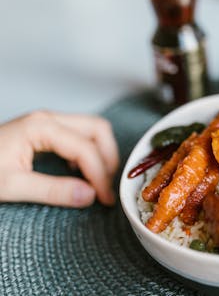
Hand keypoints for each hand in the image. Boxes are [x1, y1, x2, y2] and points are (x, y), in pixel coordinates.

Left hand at [0, 111, 118, 207]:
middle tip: (106, 185)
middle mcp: (49, 118)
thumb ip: (53, 191)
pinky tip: (81, 171)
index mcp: (41, 127)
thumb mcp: (11, 186)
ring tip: (99, 179)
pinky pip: (81, 134)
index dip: (100, 175)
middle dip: (108, 157)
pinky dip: (90, 151)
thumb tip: (89, 196)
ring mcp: (48, 121)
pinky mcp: (46, 129)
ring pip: (93, 129)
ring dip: (102, 152)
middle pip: (98, 129)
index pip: (86, 149)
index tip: (105, 198)